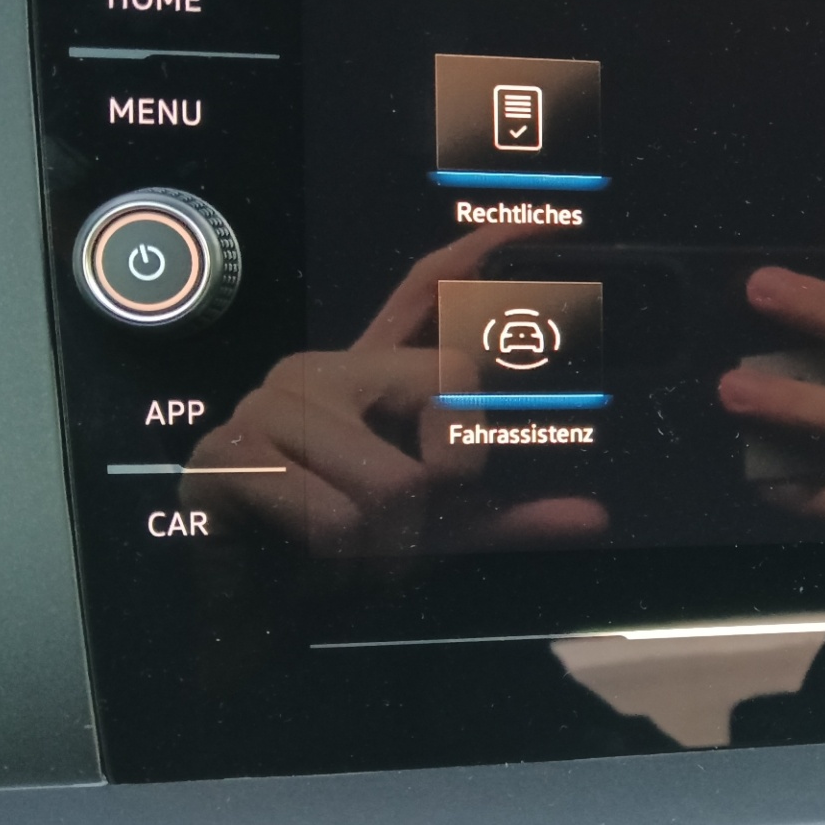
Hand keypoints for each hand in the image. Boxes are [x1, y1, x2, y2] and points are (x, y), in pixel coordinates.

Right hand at [184, 223, 606, 553]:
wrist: (254, 605)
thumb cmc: (347, 547)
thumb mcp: (443, 528)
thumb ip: (514, 519)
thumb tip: (593, 519)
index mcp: (377, 371)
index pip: (429, 286)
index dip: (485, 247)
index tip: (547, 220)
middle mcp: (326, 368)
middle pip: (448, 400)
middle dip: (441, 491)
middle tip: (396, 528)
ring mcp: (273, 401)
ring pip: (394, 481)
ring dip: (384, 544)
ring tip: (346, 550)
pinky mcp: (231, 450)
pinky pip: (332, 513)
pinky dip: (335, 557)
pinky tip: (304, 555)